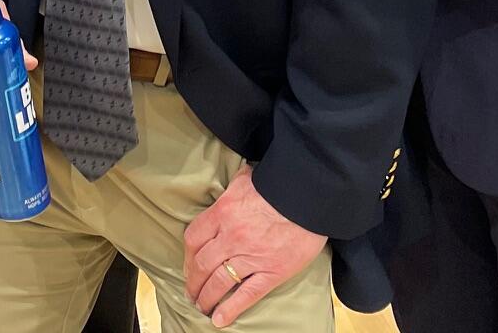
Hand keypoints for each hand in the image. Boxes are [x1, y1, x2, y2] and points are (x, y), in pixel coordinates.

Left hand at [183, 167, 326, 325]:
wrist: (310, 198)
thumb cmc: (279, 186)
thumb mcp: (247, 179)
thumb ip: (232, 188)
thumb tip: (226, 189)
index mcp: (223, 213)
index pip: (194, 239)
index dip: (188, 256)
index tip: (188, 266)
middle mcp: (232, 237)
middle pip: (202, 264)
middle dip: (193, 281)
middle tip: (191, 292)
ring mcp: (251, 256)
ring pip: (219, 282)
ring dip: (206, 298)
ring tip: (202, 307)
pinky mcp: (271, 272)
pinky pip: (246, 295)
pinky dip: (231, 309)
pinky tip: (220, 320)